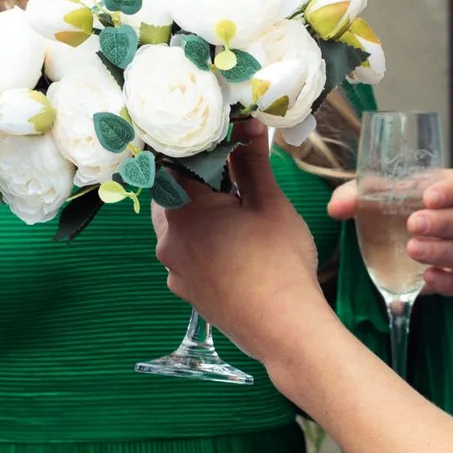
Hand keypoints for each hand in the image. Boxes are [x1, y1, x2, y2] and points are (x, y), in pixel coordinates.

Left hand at [152, 128, 324, 380]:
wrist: (284, 329)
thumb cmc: (279, 262)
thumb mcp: (269, 203)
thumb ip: (251, 161)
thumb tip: (247, 123)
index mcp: (184, 210)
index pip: (173, 164)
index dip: (194, 149)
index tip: (217, 142)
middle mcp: (168, 240)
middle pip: (171, 196)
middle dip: (195, 182)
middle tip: (229, 174)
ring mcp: (174, 270)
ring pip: (177, 227)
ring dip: (198, 214)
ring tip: (234, 210)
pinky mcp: (186, 292)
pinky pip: (186, 255)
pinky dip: (202, 244)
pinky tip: (233, 247)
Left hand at [327, 163, 452, 296]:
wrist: (379, 239)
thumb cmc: (380, 207)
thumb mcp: (364, 197)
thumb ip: (351, 197)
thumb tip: (336, 208)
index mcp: (440, 190)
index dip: (451, 190)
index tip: (429, 197)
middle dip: (441, 222)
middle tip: (413, 224)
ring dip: (440, 251)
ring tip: (412, 250)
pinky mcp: (448, 275)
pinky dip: (446, 281)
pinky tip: (427, 278)